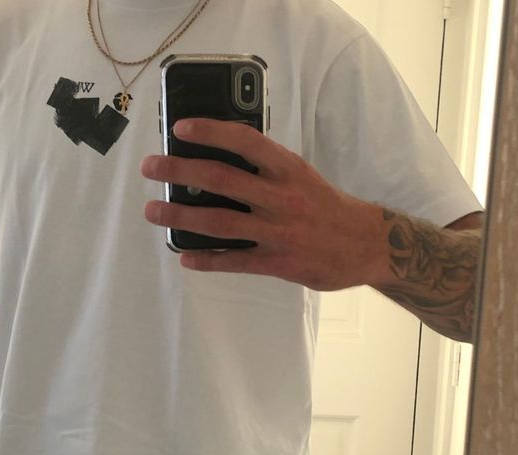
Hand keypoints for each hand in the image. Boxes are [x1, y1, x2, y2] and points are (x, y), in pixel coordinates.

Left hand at [140, 118, 385, 291]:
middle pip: (221, 179)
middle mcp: (281, 197)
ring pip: (220, 222)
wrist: (366, 245)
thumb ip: (268, 171)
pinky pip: (236, 261)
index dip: (210, 132)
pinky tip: (187, 258)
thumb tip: (224, 163)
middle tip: (151, 168)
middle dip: (180, 171)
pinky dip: (208, 260)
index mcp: (288, 169)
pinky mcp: (279, 262)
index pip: (244, 141)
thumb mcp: (302, 177)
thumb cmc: (330, 208)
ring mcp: (278, 232)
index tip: (180, 129)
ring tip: (153, 212)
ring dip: (181, 217)